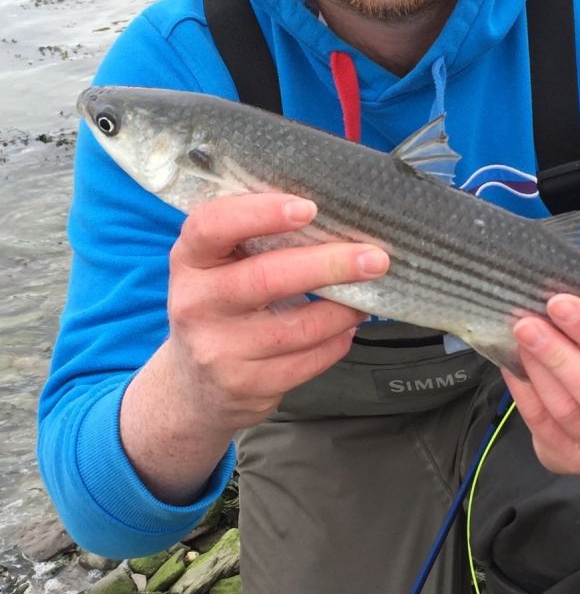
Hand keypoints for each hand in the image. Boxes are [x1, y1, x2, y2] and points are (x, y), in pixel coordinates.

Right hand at [120, 192, 388, 502]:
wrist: (195, 385)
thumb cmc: (220, 308)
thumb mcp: (217, 268)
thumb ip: (253, 240)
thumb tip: (332, 219)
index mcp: (189, 260)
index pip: (212, 226)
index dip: (260, 213)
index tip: (308, 208)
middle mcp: (195, 304)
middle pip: (266, 278)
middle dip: (328, 265)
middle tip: (374, 258)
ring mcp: (218, 350)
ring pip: (297, 327)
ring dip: (343, 310)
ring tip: (366, 296)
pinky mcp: (244, 385)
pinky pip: (306, 361)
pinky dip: (336, 342)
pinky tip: (347, 328)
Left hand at [502, 293, 579, 490]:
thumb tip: (560, 294)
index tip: (559, 303)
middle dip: (559, 356)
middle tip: (527, 324)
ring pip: (567, 412)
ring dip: (537, 371)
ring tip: (519, 338)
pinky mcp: (573, 461)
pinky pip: (542, 426)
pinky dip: (523, 393)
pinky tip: (513, 366)